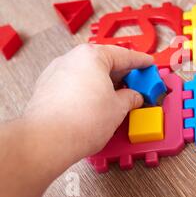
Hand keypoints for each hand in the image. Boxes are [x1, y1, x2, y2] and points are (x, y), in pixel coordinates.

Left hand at [24, 44, 152, 160]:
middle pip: (104, 62)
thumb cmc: (79, 121)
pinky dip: (89, 91)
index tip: (147, 64)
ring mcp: (56, 73)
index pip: (124, 55)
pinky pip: (75, 84)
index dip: (140, 61)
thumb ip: (130, 98)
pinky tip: (97, 104)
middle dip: (122, 73)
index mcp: (92, 56)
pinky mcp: (46, 89)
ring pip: (88, 73)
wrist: (48, 141)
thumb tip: (133, 97)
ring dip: (105, 83)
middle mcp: (71, 59)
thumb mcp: (119, 108)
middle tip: (137, 83)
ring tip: (118, 97)